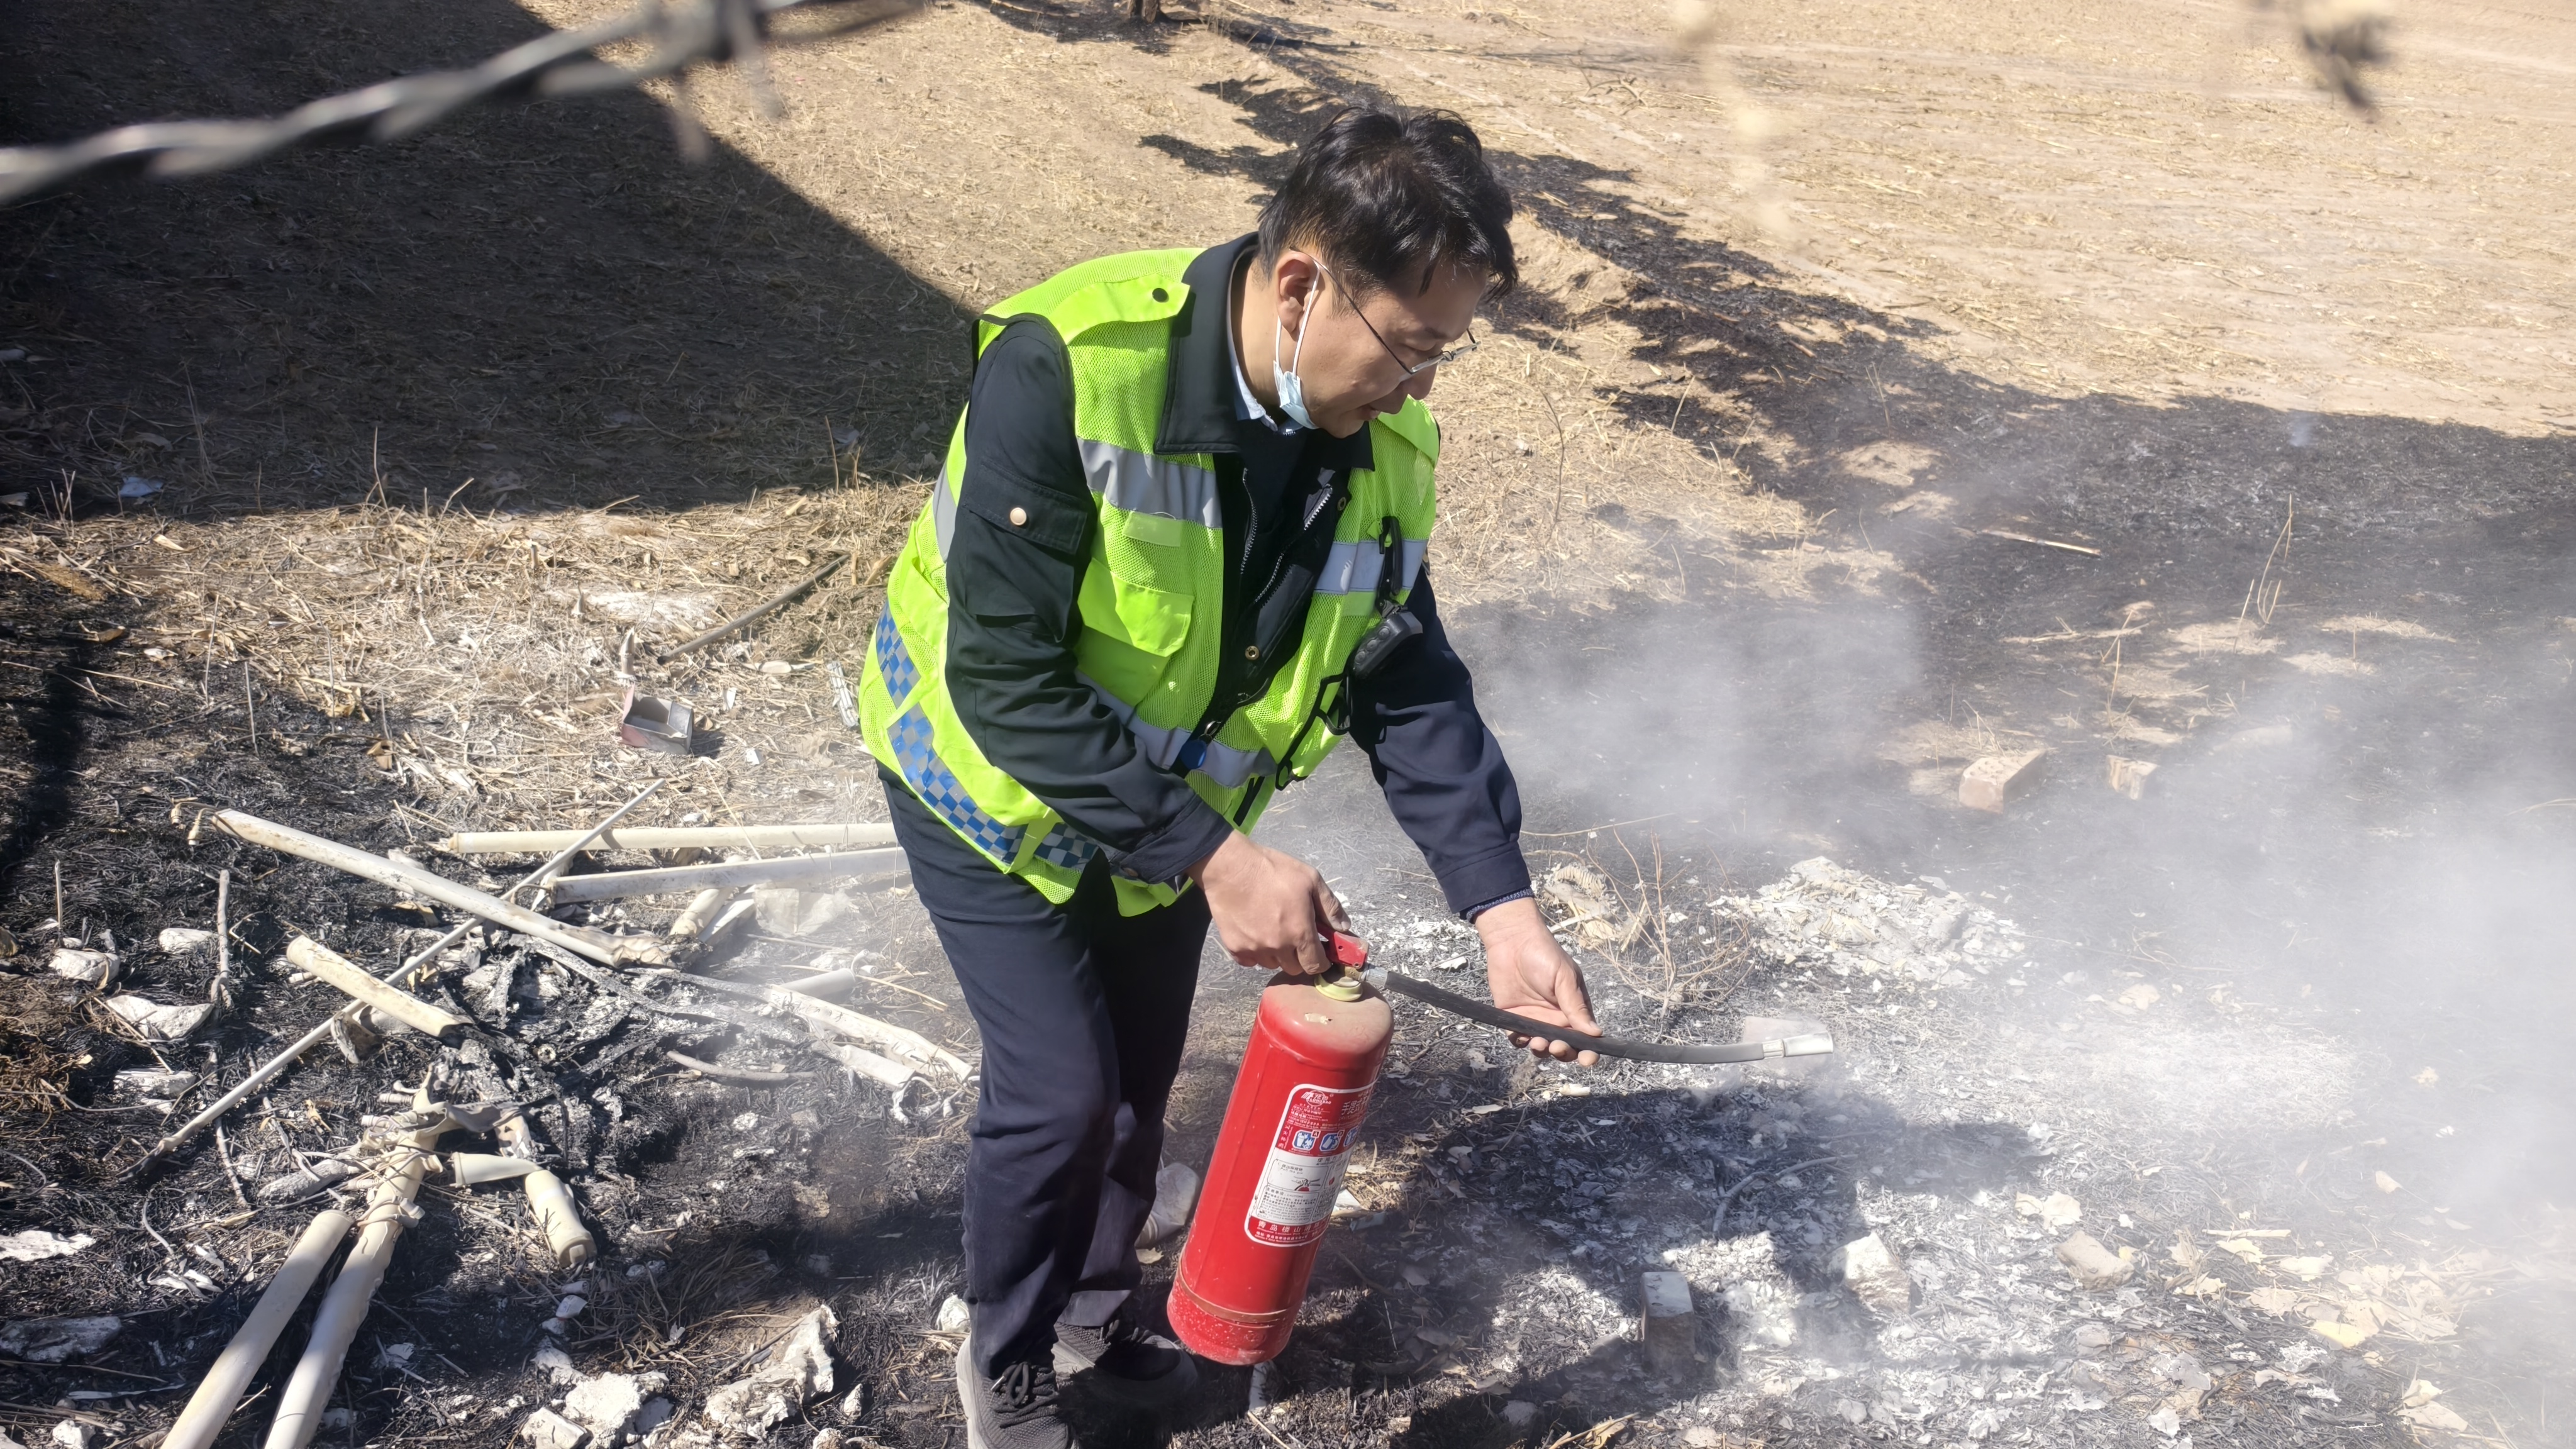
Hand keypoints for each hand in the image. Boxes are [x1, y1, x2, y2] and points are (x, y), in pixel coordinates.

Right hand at [1190, 832, 1347, 975]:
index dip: (1321, 960)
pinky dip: (1255, 953)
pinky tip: (1255, 934)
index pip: (1316, 965)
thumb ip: (1330, 906)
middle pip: (1294, 968)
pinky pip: (1250, 962)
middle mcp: (1278, 947)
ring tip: (1273, 931)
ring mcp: (1255, 950)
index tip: (1318, 950)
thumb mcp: (1310, 879)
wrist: (1231, 867)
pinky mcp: (1235, 948)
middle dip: (1299, 956)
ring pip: (1272, 964)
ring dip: (1277, 954)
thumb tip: (1344, 928)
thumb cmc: (1273, 870)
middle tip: (1295, 936)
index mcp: (1300, 933)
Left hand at [1475, 897, 1599, 1064]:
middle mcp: (1556, 1019)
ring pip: (1542, 1047)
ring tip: (1538, 1042)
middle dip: (1564, 1052)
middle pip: (1564, 1047)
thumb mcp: (1565, 978)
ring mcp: (1535, 1020)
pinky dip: (1521, 1042)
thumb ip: (1576, 1006)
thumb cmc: (1544, 955)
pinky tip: (1521, 1035)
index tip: (1587, 1059)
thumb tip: (1596, 1034)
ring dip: (1543, 1051)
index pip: (1585, 1037)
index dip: (1588, 1051)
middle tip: (1557, 1046)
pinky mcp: (1514, 1018)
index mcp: (1574, 1010)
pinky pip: (1518, 1039)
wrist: (1512, 941)